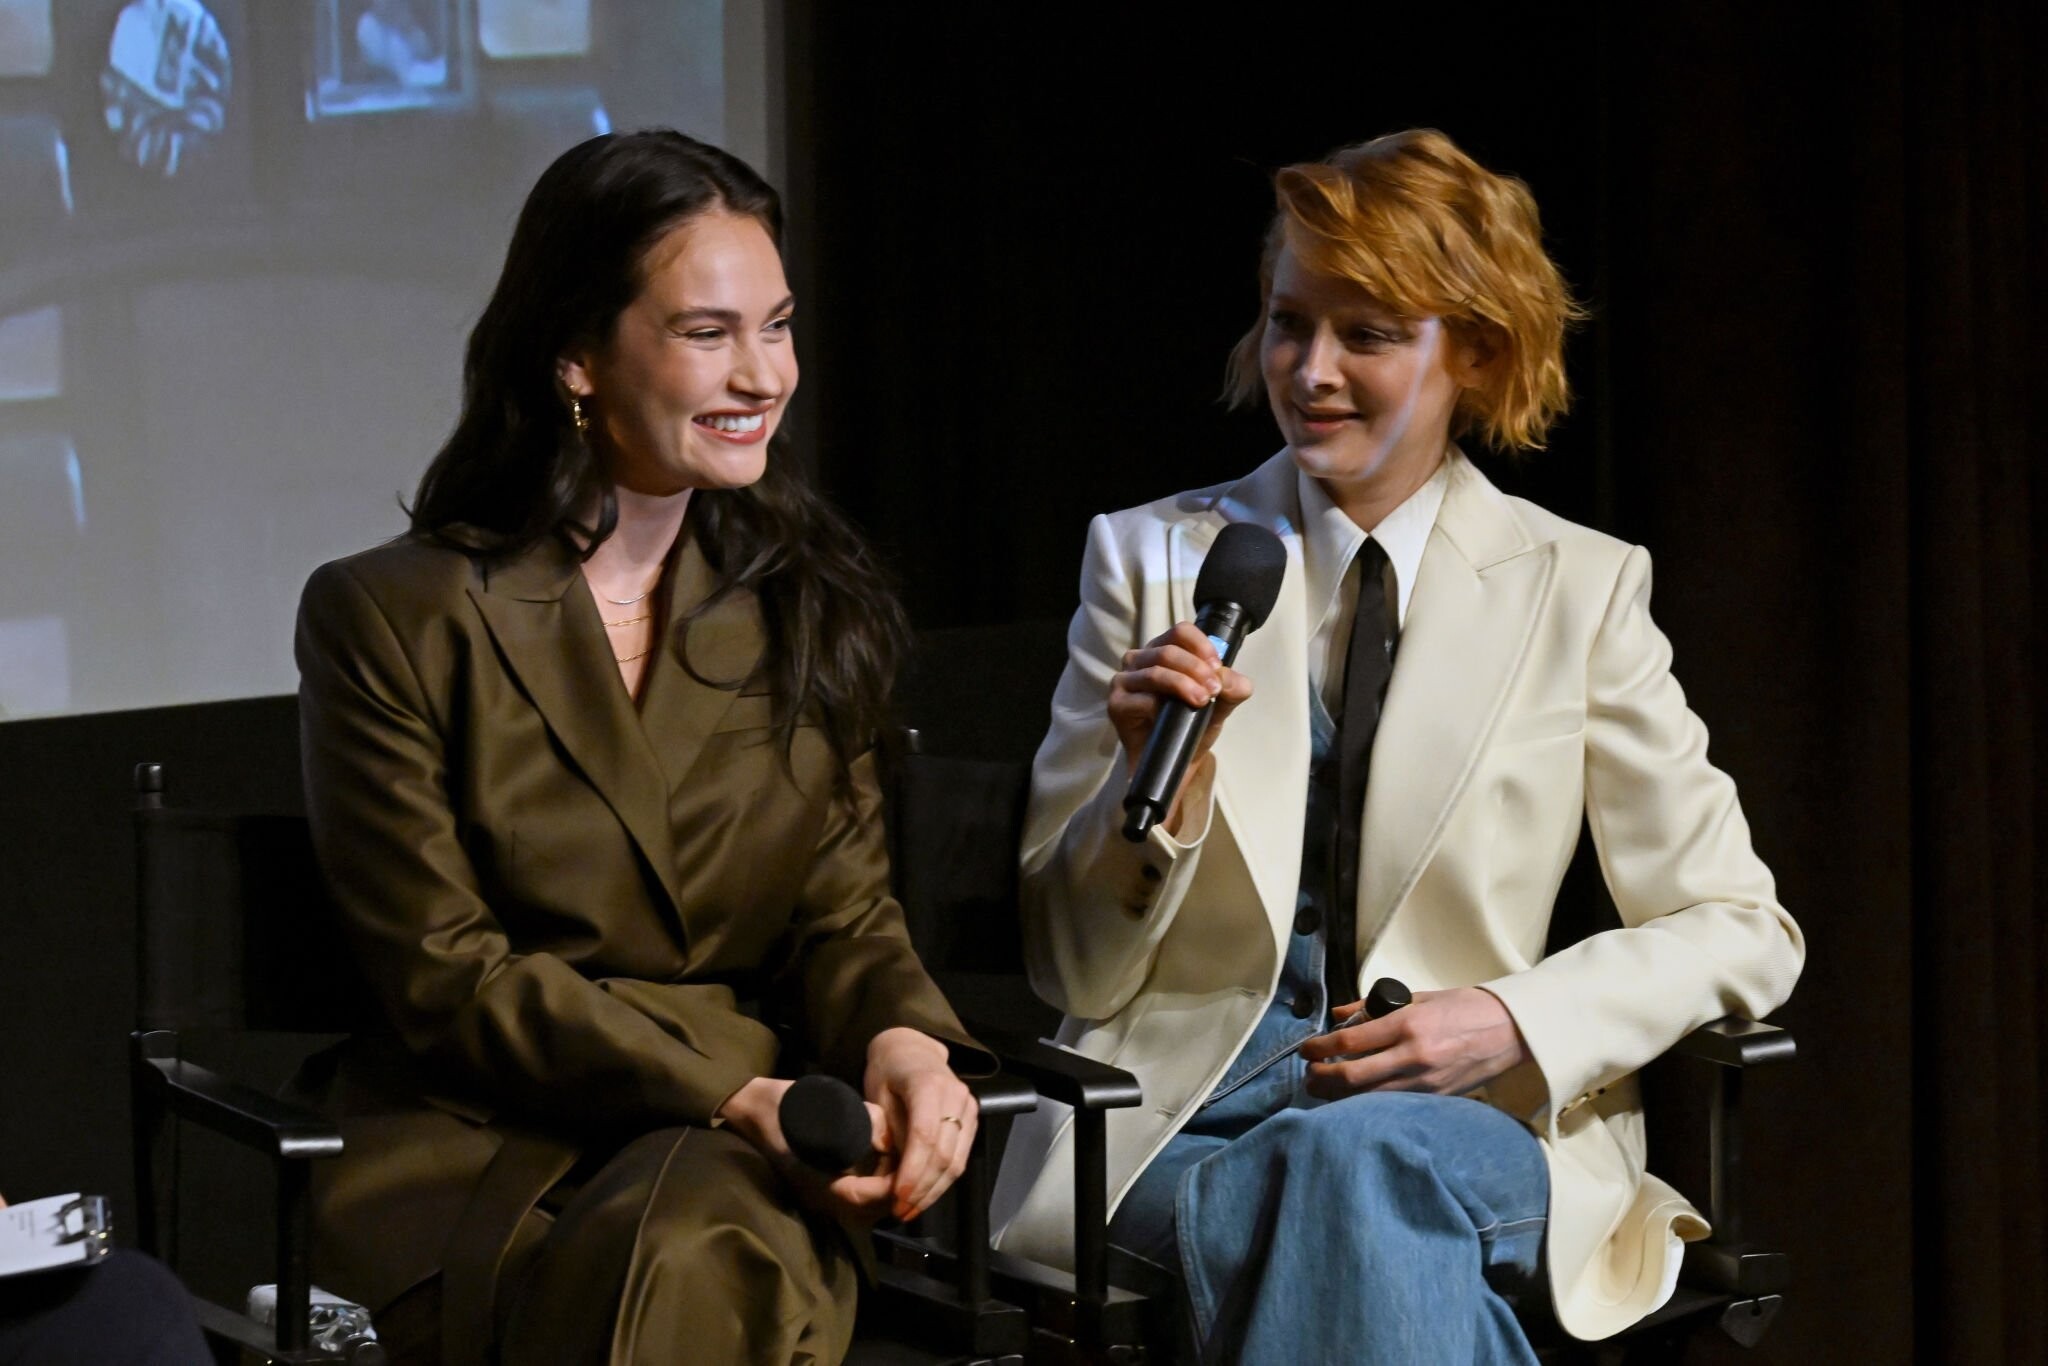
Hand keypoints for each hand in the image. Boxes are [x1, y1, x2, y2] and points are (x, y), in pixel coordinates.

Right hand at [715, 1076, 898, 1223]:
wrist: (750, 1107)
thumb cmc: (785, 1105)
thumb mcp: (827, 1108)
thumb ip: (862, 1123)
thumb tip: (888, 1140)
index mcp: (816, 1182)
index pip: (864, 1197)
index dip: (891, 1184)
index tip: (908, 1162)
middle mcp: (818, 1197)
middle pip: (867, 1210)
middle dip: (893, 1190)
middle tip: (911, 1163)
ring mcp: (816, 1196)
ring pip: (862, 1209)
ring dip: (884, 1191)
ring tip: (898, 1162)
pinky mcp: (818, 1190)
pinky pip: (853, 1200)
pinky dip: (873, 1188)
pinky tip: (882, 1164)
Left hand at [864, 1028, 976, 1222]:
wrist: (911, 1052)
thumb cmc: (888, 1072)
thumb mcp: (878, 1096)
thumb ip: (887, 1130)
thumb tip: (894, 1169)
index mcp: (929, 1085)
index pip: (925, 1136)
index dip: (913, 1170)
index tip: (897, 1195)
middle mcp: (956, 1096)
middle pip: (943, 1154)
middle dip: (922, 1188)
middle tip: (899, 1210)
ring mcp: (969, 1108)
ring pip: (956, 1162)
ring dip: (933, 1191)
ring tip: (910, 1210)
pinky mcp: (973, 1120)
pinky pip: (960, 1158)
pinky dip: (942, 1181)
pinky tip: (925, 1195)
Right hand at [1107, 622, 1254, 831]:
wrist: (1174, 764)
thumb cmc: (1190, 728)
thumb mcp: (1220, 706)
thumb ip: (1232, 689)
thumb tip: (1232, 680)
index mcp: (1162, 651)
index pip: (1180, 632)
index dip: (1201, 645)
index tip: (1217, 667)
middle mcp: (1139, 660)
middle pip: (1168, 651)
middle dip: (1196, 669)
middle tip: (1214, 691)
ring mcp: (1124, 681)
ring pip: (1155, 672)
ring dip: (1182, 684)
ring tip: (1202, 701)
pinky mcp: (1116, 704)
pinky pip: (1142, 698)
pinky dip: (1161, 706)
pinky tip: (1172, 717)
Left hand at [1298, 987, 1529, 1100]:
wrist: (1510, 1031)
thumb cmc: (1465, 1008)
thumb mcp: (1419, 997)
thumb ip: (1376, 1006)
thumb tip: (1340, 1014)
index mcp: (1408, 1025)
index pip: (1350, 1042)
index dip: (1320, 1047)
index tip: (1306, 1049)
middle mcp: (1413, 1056)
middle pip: (1352, 1077)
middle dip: (1322, 1078)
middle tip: (1308, 1075)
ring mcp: (1426, 1082)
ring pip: (1369, 1098)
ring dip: (1339, 1096)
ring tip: (1322, 1090)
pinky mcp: (1436, 1099)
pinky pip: (1393, 1104)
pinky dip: (1368, 1104)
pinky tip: (1354, 1100)